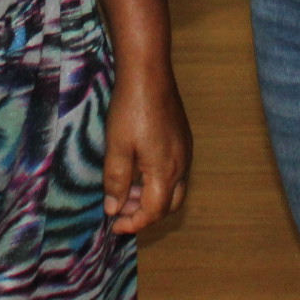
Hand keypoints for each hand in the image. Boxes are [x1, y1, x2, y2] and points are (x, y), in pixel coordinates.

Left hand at [101, 61, 191, 235]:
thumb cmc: (131, 109)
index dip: (134, 223)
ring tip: (126, 191)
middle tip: (121, 211)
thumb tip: (114, 208)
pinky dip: (158, 181)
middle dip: (146, 213)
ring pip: (174, 189)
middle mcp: (181, 165)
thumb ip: (116, 181)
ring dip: (152, 197)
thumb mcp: (117, 147)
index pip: (154, 212)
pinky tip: (139, 171)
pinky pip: (176, 172)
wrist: (150, 73)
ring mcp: (185, 151)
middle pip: (169, 205)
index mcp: (165, 172)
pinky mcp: (183, 139)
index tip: (115, 226)